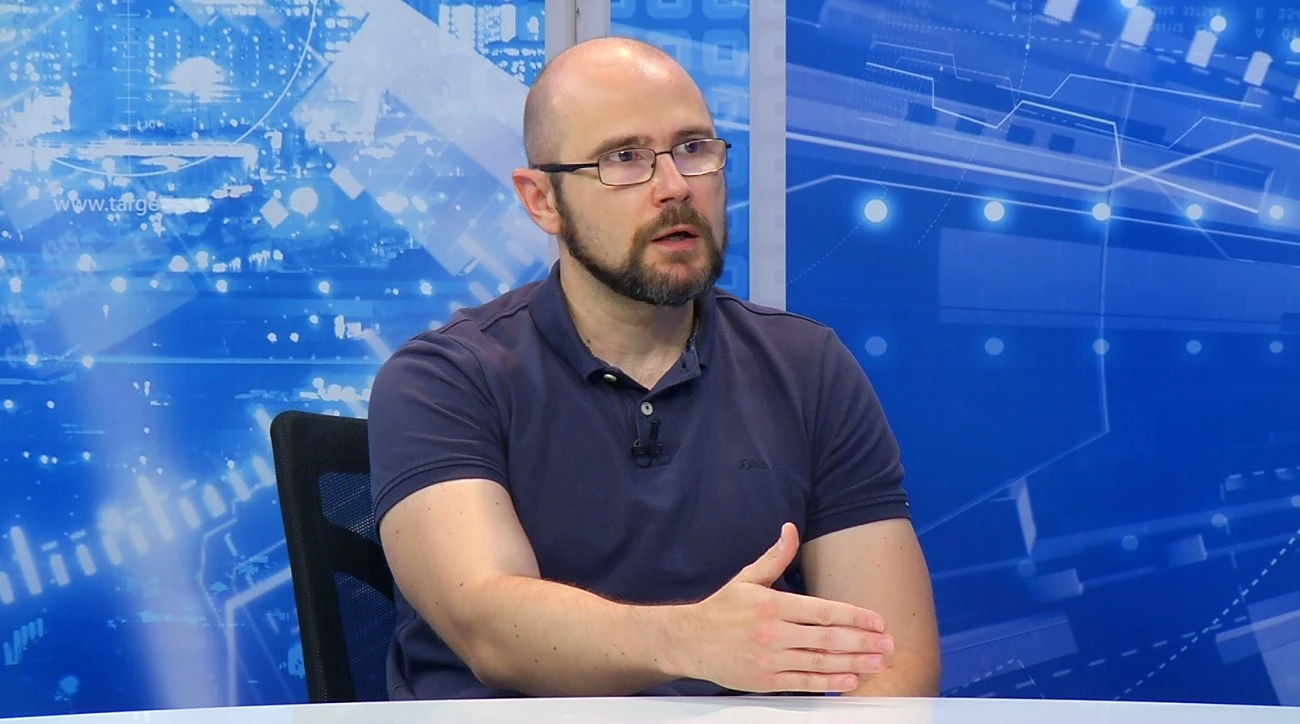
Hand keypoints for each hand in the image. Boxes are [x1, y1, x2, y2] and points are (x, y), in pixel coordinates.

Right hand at [677, 522, 893, 693]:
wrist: (690, 641)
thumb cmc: (722, 608)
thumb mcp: (747, 578)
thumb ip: (775, 557)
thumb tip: (791, 529)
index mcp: (772, 604)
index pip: (821, 610)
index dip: (853, 616)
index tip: (877, 620)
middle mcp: (773, 633)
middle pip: (826, 639)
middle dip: (862, 642)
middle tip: (888, 644)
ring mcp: (770, 659)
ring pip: (819, 663)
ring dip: (853, 664)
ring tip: (878, 663)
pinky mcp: (766, 681)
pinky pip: (803, 683)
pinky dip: (828, 683)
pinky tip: (850, 681)